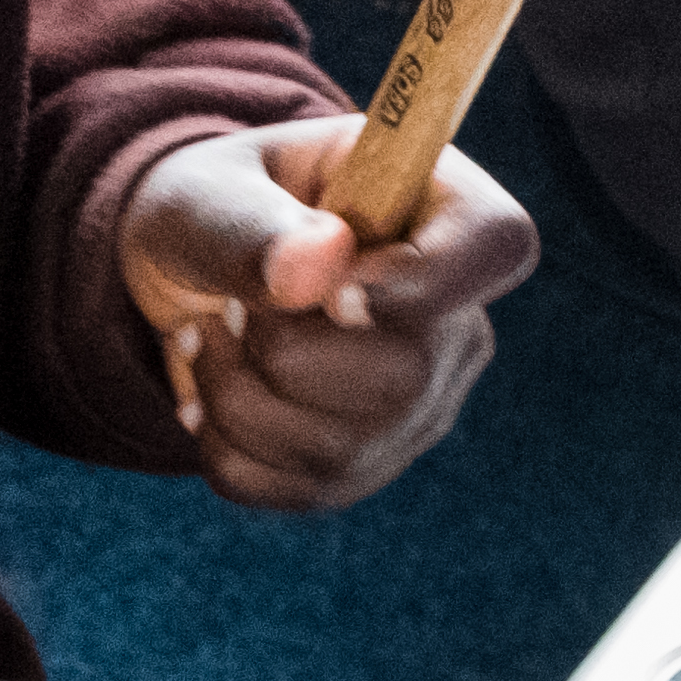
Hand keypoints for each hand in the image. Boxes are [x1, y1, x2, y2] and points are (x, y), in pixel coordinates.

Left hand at [118, 118, 535, 511]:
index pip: (497, 244)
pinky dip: (224, 447)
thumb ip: (246, 222)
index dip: (424, 277)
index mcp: (440, 208)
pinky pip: (300, 490)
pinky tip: (211, 392)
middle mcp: (454, 317)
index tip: (326, 288)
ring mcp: (422, 404)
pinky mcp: (371, 466)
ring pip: (342, 448)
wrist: (183, 270)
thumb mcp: (203, 190)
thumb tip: (315, 266)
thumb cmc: (208, 207)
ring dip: (233, 396)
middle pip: (406, 375)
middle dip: (280, 349)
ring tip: (205, 334)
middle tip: (228, 300)